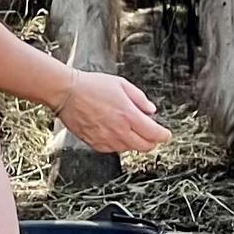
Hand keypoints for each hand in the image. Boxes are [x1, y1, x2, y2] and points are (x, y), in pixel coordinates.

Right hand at [55, 70, 171, 153]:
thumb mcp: (121, 84)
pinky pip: (114, 149)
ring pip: (129, 149)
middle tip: (151, 133)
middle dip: (151, 141)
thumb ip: (139, 99)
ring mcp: (107, 140)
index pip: (153, 134)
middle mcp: (119, 131)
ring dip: (135, 142)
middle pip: (144, 147)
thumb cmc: (92, 86)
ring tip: (129, 127)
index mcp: (128, 115)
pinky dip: (119, 143)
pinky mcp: (95, 144)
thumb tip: (151, 110)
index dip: (163, 135)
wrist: (68, 93)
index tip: (166, 134)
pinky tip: (115, 131)